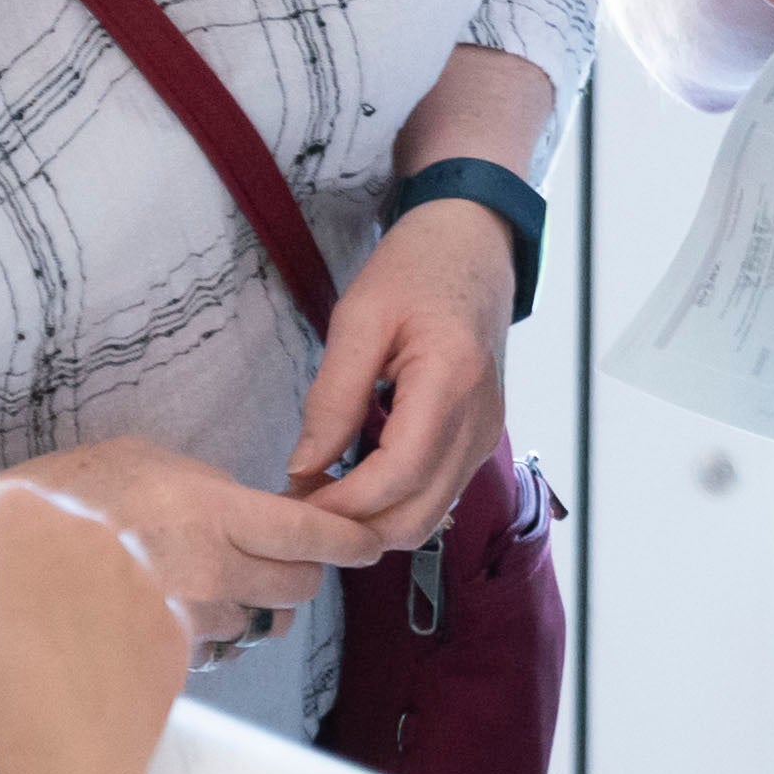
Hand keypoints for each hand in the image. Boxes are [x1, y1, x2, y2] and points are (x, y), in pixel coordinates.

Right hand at [0, 432, 383, 635]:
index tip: (370, 540)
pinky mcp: (156, 662)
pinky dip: (201, 641)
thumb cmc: (49, 501)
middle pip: (295, 587)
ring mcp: (183, 622)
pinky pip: (205, 655)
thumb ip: (194, 481)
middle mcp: (209, 571)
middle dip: (298, 576)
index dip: (349, 541)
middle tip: (283, 563)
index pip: (310, 533)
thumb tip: (230, 501)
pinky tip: (161, 619)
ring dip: (245, 611)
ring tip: (201, 589)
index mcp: (209, 511)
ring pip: (252, 626)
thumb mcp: (132, 460)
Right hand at [0, 475, 195, 773]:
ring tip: (17, 660)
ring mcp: (139, 573)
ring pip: (83, 567)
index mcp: (4, 514)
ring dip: (50, 596)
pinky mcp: (171, 626)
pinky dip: (101, 635)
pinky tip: (69, 685)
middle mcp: (83, 526)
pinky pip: (126, 614)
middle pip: (23, 529)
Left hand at [289, 198, 518, 549]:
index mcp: (451, 383)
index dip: (339, 505)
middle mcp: (480, 422)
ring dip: (371, 522)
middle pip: (417, 516)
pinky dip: (393, 503)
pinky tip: (352, 480)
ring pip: (429, 516)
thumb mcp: (359, 318)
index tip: (287, 503)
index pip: (396, 477)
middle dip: (352, 528)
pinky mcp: (481, 438)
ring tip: (318, 495)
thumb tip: (302, 470)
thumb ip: (333, 397)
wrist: (476, 244)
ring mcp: (486, 435)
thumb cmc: (416, 267)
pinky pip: (437, 493)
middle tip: (294, 509)